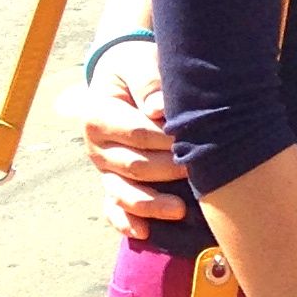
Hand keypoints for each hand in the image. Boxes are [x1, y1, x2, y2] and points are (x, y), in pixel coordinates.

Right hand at [60, 47, 187, 236]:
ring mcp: (103, 167)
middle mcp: (96, 146)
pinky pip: (112, 207)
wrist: (122, 75)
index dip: (165, 138)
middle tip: (200, 168)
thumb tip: (159, 107)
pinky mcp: (112, 180)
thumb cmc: (135, 68)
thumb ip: (148, 80)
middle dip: (168, 169)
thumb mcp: (139, 63)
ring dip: (151, 204)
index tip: (193, 137)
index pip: (136, 132)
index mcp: (98, 114)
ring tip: (179, 210)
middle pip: (134, 165)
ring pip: (123, 192)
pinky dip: (125, 221)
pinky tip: (142, 233)